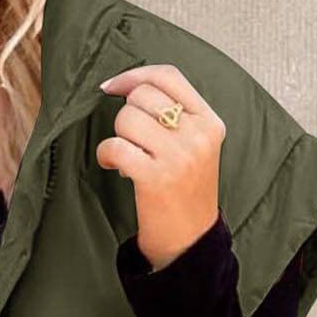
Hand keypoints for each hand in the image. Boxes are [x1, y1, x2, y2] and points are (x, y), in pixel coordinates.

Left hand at [96, 63, 225, 271]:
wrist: (190, 241)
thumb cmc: (186, 193)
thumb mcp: (196, 146)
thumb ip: (176, 115)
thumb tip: (129, 87)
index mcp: (210, 122)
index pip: (168, 76)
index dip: (134, 75)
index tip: (114, 86)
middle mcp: (197, 135)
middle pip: (142, 96)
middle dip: (125, 115)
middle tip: (131, 140)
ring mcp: (178, 156)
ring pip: (127, 118)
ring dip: (117, 136)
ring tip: (126, 156)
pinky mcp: (155, 177)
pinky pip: (115, 146)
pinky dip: (106, 155)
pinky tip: (113, 166)